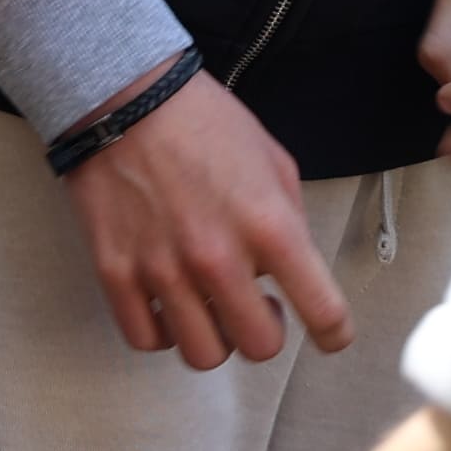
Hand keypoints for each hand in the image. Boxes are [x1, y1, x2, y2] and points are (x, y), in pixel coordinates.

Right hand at [57, 65, 349, 367]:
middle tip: (258, 306)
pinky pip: (146, 339)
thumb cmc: (201, 121)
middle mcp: (217, 257)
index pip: (323, 312)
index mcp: (268, 226)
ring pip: (203, 354)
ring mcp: (163, 269)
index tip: (329, 334)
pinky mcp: (117, 272)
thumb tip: (290, 270)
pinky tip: (168, 304)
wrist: (124, 96)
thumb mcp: (273, 161)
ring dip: (216, 335)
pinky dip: (162, 331)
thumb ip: (290, 221)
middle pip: (260, 347)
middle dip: (266, 331)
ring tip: (211, 305)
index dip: (333, 332)